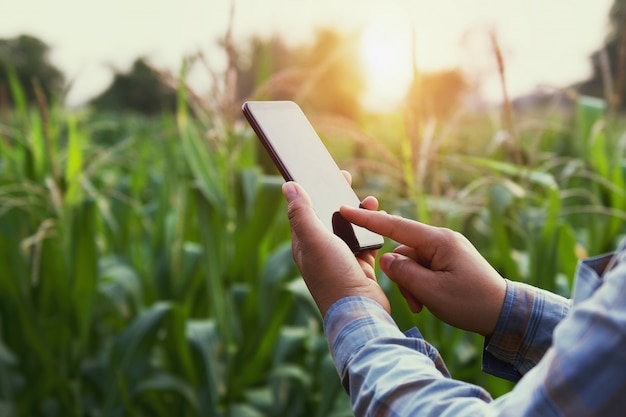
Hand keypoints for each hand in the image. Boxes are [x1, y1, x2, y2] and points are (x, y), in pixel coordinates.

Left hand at [282, 181, 389, 316]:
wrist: (360, 313)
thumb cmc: (333, 277)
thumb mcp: (314, 240)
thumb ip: (302, 213)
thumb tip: (288, 186)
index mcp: (304, 244)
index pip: (305, 211)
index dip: (311, 190)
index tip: (322, 173)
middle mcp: (321, 251)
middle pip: (328, 217)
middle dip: (336, 197)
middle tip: (346, 178)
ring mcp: (341, 259)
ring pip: (349, 228)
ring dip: (358, 212)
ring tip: (371, 200)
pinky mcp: (360, 266)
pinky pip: (366, 241)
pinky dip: (373, 229)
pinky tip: (381, 220)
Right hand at [339, 206, 505, 335]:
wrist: (505, 314)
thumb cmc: (471, 303)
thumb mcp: (432, 292)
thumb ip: (403, 273)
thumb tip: (384, 258)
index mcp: (439, 241)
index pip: (396, 226)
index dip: (368, 219)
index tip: (345, 209)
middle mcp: (441, 240)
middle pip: (403, 251)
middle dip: (402, 276)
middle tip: (414, 301)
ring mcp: (445, 250)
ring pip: (411, 262)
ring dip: (411, 284)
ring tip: (423, 305)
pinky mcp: (447, 260)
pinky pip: (422, 268)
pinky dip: (419, 284)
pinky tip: (428, 301)